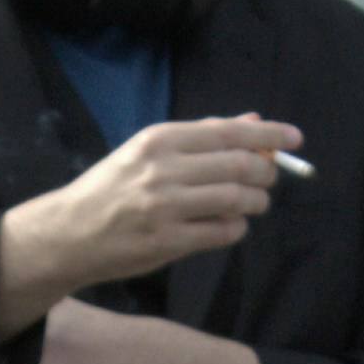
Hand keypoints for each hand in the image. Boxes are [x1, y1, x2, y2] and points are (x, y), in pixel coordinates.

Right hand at [0, 118, 297, 323]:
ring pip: (235, 200)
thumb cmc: (112, 189)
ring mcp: (164, 208)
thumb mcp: (148, 151)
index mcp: (159, 140)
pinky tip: (232, 225)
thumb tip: (252, 121)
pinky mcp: (166, 243)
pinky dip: (237, 228)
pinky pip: (221, 233)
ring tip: (255, 203)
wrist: (68, 232)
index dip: (268, 134)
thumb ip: (200, 137)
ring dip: (256, 202)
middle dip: (266, 171)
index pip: (228, 132)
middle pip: (238, 165)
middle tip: (269, 177)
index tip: (295, 138)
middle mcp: (162, 170)